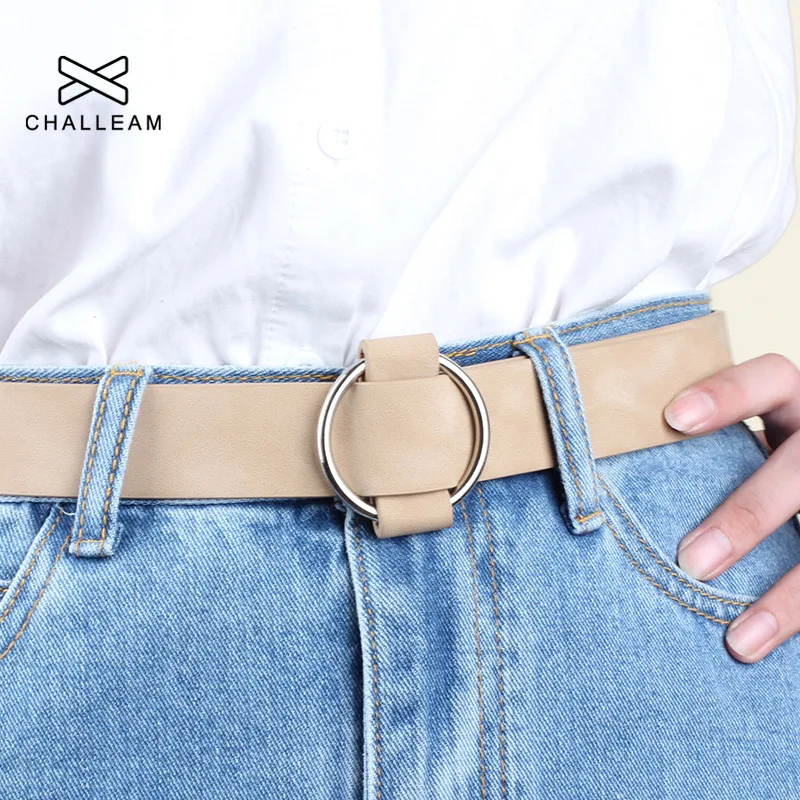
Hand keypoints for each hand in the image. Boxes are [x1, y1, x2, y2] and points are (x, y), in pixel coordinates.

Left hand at [663, 353, 799, 662]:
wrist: (793, 487)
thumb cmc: (732, 460)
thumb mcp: (726, 441)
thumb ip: (683, 444)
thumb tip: (575, 451)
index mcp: (790, 402)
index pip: (769, 378)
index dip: (728, 394)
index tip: (673, 418)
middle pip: (798, 469)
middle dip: (748, 515)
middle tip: (693, 559)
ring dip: (786, 592)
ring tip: (737, 639)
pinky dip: (793, 614)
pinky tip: (751, 646)